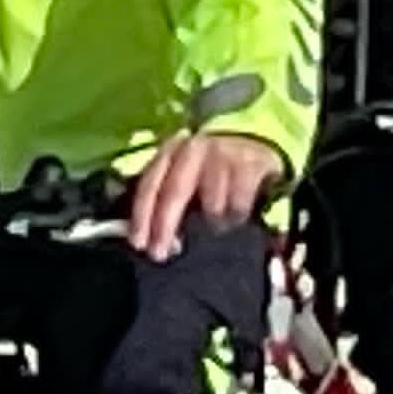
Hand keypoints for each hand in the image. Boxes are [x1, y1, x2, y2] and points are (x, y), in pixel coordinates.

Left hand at [127, 131, 285, 260]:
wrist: (253, 139)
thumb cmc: (211, 168)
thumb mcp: (185, 177)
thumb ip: (167, 202)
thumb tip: (157, 241)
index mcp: (171, 152)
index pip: (150, 185)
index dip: (142, 216)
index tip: (139, 244)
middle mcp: (194, 149)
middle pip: (174, 192)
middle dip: (164, 227)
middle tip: (160, 254)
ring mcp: (223, 154)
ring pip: (210, 205)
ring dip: (211, 225)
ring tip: (215, 229)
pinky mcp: (250, 163)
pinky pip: (238, 204)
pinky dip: (236, 217)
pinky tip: (237, 218)